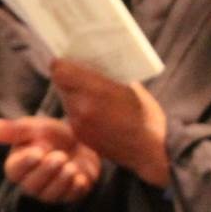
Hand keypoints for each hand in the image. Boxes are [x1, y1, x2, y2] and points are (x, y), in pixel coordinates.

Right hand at [0, 115, 100, 203]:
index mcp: (18, 166)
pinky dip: (77, 186)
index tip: (39, 152)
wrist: (84, 141)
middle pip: (32, 186)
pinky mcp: (69, 195)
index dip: (26, 163)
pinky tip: (81, 176)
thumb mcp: (34, 128)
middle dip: (47, 171)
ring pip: (50, 195)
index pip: (14, 171)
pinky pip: (70, 197)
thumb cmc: (52, 135)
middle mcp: (30, 183)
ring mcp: (50, 192)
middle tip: (59, 156)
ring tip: (71, 165)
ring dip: (62, 179)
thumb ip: (11, 130)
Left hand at [51, 58, 169, 185]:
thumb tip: (95, 64)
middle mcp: (82, 107)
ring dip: (74, 92)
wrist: (150, 152)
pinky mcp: (80, 135)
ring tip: (93, 92)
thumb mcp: (133, 88)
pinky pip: (72, 113)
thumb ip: (109, 77)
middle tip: (81, 71)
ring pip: (66, 97)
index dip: (63, 62)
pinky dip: (81, 108)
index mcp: (97, 91)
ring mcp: (78, 123)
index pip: (60, 69)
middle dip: (70, 76)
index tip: (71, 58)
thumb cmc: (147, 116)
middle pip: (61, 82)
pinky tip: (97, 110)